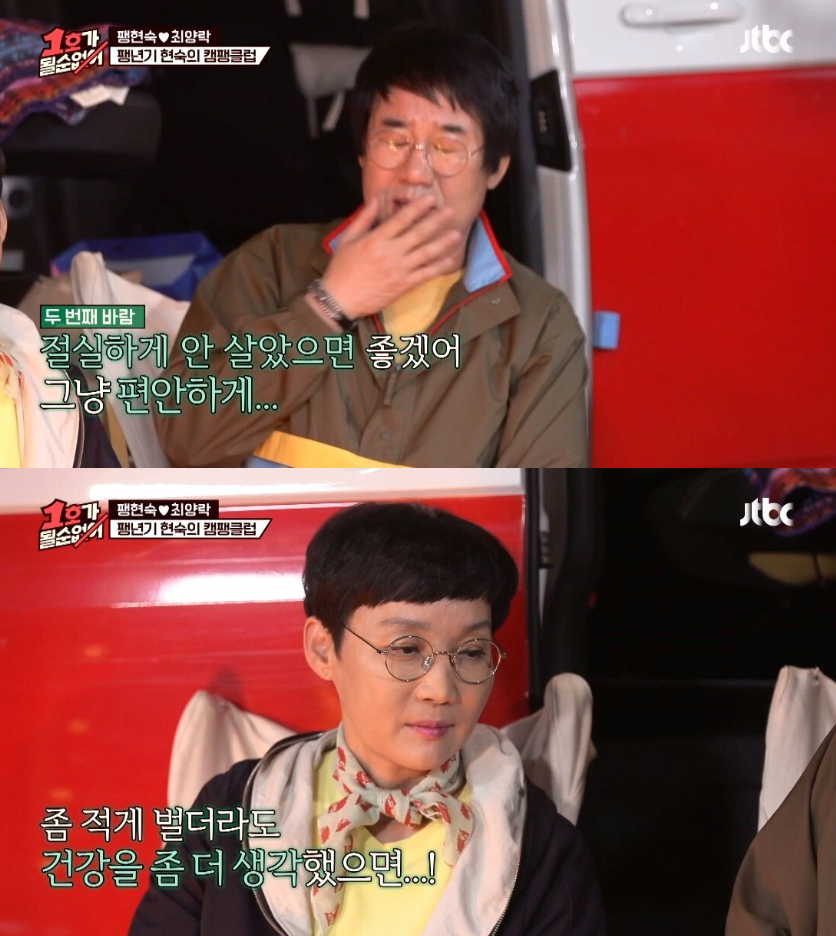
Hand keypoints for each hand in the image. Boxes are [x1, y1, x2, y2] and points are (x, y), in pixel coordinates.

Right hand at [321, 195, 462, 318]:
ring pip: (427, 253)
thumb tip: (375, 199)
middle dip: (437, 221)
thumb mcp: (348, 239)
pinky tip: (450, 261)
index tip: (430, 199)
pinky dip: (439, 267)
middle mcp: (391, 252)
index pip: (402, 219)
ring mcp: (400, 269)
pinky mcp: (404, 285)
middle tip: (451, 211)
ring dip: (443, 243)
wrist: (341, 299)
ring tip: (457, 233)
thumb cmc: (341, 268)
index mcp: (377, 239)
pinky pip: (426, 275)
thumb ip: (363, 219)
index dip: (418, 208)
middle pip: (419, 233)